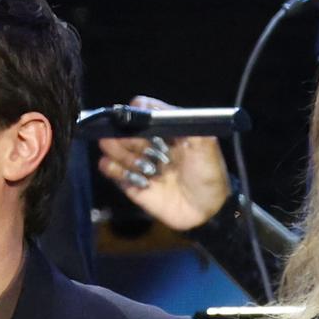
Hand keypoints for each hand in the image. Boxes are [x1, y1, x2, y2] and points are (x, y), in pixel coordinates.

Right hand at [96, 94, 232, 231]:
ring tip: (145, 168)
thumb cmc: (209, 175)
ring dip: (123, 153)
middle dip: (129, 136)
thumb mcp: (204, 143)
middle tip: (146, 149)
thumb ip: (180, 121)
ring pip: (112, 146)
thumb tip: (147, 106)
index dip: (136, 112)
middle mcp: (150, 143)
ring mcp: (139, 162)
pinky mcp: (130, 183)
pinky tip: (134, 177)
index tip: (137, 118)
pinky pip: (109, 168)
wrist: (208, 212)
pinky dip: (114, 169)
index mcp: (167, 130)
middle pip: (123, 128)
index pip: (142, 109)